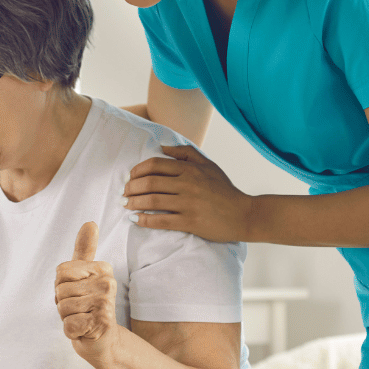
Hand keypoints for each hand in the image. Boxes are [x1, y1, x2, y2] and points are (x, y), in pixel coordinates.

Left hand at [55, 222, 119, 362]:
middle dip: (63, 303)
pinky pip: (68, 325)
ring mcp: (106, 304)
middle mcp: (108, 283)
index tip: (76, 293)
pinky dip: (71, 331)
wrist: (102, 340)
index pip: (61, 271)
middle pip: (60, 289)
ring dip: (67, 317)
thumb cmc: (88, 305)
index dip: (61, 286)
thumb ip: (84, 250)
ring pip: (63, 307)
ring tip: (82, 318)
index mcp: (102, 268)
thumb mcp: (83, 275)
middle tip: (79, 309)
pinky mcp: (100, 324)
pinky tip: (84, 330)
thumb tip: (90, 223)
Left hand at [124, 144, 254, 242]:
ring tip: (126, 205)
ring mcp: (188, 203)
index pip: (155, 165)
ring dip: (134, 202)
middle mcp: (188, 184)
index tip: (130, 178)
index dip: (137, 171)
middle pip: (150, 182)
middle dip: (131, 187)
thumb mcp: (209, 165)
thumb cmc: (224, 190)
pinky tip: (136, 219)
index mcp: (190, 169)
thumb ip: (186, 153)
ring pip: (152, 201)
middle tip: (124, 193)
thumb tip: (162, 146)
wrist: (244, 214)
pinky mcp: (190, 222)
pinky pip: (161, 220)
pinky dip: (145, 220)